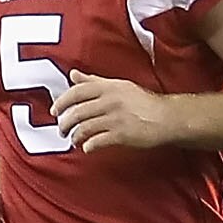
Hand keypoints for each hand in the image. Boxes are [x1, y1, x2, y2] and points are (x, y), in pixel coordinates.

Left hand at [50, 75, 172, 152]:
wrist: (167, 117)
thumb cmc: (144, 102)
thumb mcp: (119, 86)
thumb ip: (94, 81)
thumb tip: (73, 74)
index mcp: (109, 87)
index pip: (77, 92)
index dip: (62, 102)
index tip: (54, 111)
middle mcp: (110, 101)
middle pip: (77, 112)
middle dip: (65, 123)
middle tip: (62, 130)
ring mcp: (115, 118)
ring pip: (84, 128)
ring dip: (75, 136)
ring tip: (74, 140)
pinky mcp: (121, 134)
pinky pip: (97, 141)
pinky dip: (89, 146)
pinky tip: (87, 148)